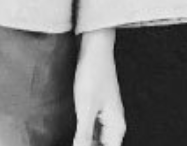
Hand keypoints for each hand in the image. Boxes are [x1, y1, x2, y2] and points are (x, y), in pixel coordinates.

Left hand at [72, 28, 125, 145]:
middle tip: (73, 142)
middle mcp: (113, 124)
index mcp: (116, 126)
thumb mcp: (86, 108)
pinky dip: (81, 138)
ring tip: (70, 139)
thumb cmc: (93, 75)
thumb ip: (84, 136)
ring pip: (95, 142)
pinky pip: (89, 134)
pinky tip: (71, 138)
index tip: (79, 145)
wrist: (95, 50)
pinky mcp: (94, 112)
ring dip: (83, 144)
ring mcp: (104, 118)